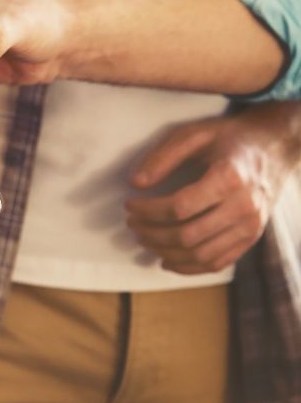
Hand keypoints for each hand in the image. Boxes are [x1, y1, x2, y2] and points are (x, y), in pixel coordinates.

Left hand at [125, 102, 300, 273]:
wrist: (273, 147)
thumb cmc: (229, 138)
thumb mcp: (194, 134)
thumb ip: (163, 157)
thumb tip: (136, 182)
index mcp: (229, 178)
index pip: (179, 207)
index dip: (148, 210)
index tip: (129, 204)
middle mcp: (244, 207)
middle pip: (188, 235)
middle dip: (152, 233)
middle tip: (132, 223)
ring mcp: (251, 226)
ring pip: (201, 254)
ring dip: (165, 252)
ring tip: (145, 239)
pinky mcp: (252, 238)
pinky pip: (218, 263)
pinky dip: (189, 267)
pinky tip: (167, 260)